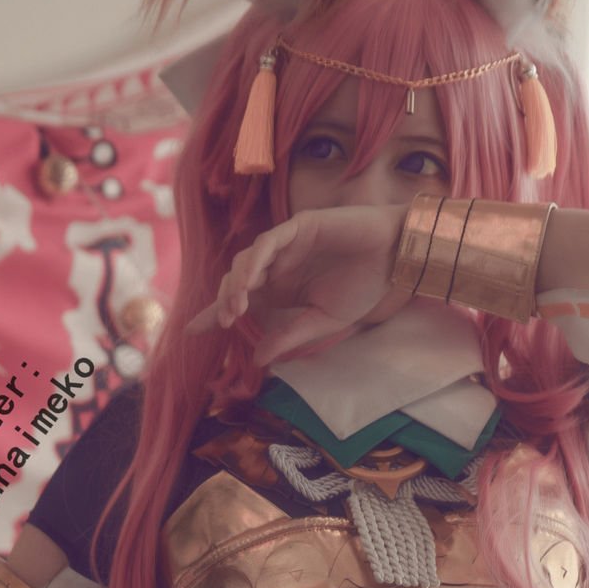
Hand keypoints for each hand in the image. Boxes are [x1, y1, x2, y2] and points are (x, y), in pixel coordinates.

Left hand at [186, 204, 409, 366]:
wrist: (396, 258)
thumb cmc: (366, 286)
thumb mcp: (325, 321)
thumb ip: (291, 336)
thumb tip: (259, 359)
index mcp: (282, 290)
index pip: (242, 300)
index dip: (214, 313)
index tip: (193, 330)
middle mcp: (279, 267)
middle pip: (237, 281)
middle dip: (224, 301)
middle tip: (224, 322)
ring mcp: (286, 246)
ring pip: (246, 261)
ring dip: (237, 284)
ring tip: (236, 308)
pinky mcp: (298, 227)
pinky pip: (268, 242)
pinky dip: (256, 260)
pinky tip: (251, 280)